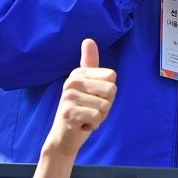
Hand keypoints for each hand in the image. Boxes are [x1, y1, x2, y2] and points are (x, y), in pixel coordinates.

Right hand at [42, 39, 116, 159]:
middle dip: (106, 105)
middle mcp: (72, 81)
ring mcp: (68, 96)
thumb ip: (90, 64)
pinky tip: (82, 125)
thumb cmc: (82, 111)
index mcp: (78, 73)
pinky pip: (96, 116)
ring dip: (100, 117)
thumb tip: (88, 39)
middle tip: (90, 110)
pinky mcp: (68, 112)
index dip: (109, 92)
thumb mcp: (90, 86)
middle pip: (111, 90)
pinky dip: (94, 125)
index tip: (95, 98)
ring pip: (104, 105)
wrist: (64, 137)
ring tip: (85, 117)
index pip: (112, 77)